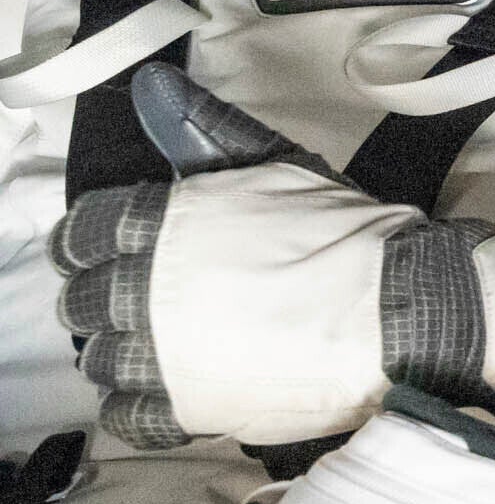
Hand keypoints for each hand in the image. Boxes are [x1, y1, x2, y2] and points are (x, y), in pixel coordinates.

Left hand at [58, 68, 450, 448]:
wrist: (403, 312)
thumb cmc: (349, 237)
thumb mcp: (277, 168)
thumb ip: (206, 132)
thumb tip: (153, 87)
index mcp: (161, 224)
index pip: (83, 233)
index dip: (97, 245)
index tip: (120, 255)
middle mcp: (145, 288)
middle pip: (83, 302)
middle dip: (109, 302)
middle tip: (153, 306)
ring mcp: (162, 354)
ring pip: (101, 361)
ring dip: (125, 355)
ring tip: (168, 352)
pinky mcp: (187, 408)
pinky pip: (128, 416)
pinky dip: (140, 408)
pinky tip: (169, 394)